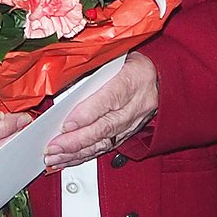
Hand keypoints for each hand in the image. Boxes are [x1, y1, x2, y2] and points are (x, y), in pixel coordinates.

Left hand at [45, 54, 158, 169]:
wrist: (161, 77)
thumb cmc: (135, 64)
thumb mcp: (117, 57)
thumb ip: (93, 71)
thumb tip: (65, 86)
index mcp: (134, 78)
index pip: (109, 99)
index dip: (86, 114)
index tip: (65, 124)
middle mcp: (137, 104)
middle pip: (106, 126)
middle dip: (77, 140)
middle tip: (54, 147)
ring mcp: (135, 122)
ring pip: (105, 142)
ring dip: (78, 152)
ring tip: (56, 157)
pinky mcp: (130, 133)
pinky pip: (107, 147)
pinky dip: (86, 156)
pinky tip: (70, 159)